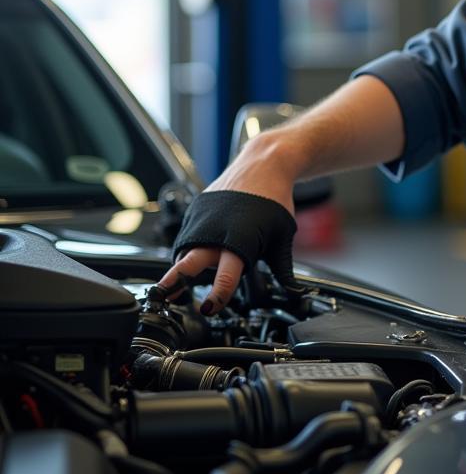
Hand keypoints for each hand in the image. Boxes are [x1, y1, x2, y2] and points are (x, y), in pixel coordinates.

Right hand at [157, 144, 297, 314]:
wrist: (264, 163)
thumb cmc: (274, 197)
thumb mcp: (283, 236)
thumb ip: (283, 268)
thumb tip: (295, 292)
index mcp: (241, 240)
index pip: (226, 276)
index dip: (216, 297)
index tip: (208, 310)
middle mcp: (217, 230)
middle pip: (189, 263)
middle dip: (174, 283)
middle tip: (162, 298)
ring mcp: (203, 218)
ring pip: (183, 250)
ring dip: (179, 269)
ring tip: (173, 287)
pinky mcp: (196, 209)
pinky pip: (186, 235)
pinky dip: (186, 249)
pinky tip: (190, 258)